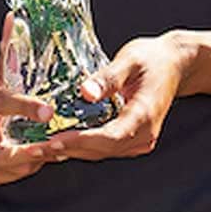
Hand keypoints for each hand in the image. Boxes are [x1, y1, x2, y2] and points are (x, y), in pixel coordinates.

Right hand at [0, 13, 55, 185]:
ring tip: (59, 145)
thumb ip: (6, 47)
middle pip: (6, 151)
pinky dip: (30, 167)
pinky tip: (41, 155)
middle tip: (60, 143)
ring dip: (38, 158)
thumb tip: (14, 17)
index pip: (4, 104)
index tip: (49, 111)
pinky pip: (15, 175)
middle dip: (35, 151)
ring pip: (14, 167)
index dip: (27, 108)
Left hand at [45, 33, 189, 162]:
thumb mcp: (129, 59)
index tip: (55, 140)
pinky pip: (105, 148)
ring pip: (102, 152)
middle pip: (102, 150)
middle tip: (35, 149)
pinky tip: (60, 142)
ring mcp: (140, 139)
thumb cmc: (152, 59)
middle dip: (68, 150)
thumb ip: (107, 77)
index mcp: (145, 115)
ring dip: (72, 151)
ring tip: (40, 149)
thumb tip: (85, 92)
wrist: (175, 65)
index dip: (81, 141)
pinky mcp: (133, 138)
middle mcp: (144, 134)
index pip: (110, 136)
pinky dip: (83, 146)